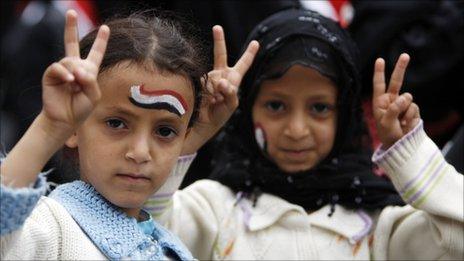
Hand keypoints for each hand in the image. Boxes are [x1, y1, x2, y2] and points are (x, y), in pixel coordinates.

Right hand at [41, 10, 108, 135]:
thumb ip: (90, 81)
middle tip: (70, 12)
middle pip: (71, 42)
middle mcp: (75, 67)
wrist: (65, 119)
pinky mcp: (51, 74)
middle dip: (70, 27)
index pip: (96, 53)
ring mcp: (62, 69)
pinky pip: (58, 67)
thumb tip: (78, 68)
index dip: (100, 41)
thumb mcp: (93, 95)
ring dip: (76, 72)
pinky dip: (65, 74)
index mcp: (88, 70)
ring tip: (76, 85)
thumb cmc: (81, 108)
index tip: (105, 28)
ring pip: (70, 60)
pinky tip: (69, 81)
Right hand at [182, 25, 258, 154]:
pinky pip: (205, 84)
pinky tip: (209, 101)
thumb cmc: (219, 116)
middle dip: (219, 41)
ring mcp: (208, 78)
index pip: (243, 64)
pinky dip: (209, 93)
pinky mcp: (198, 83)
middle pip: (220, 55)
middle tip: (217, 27)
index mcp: (233, 80)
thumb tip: (222, 81)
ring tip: (215, 101)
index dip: (249, 54)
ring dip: (216, 90)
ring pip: (214, 78)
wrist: (202, 124)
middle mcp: (220, 75)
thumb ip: (231, 93)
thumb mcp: (231, 106)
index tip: (256, 43)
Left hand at [372, 53, 420, 147]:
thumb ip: (394, 109)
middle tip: (405, 55)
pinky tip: (406, 124)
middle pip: (396, 81)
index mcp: (380, 102)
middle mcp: (391, 100)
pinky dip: (411, 117)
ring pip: (408, 99)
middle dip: (401, 68)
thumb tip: (405, 97)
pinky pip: (414, 108)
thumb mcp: (386, 123)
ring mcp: (402, 104)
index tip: (380, 60)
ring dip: (405, 111)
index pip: (379, 84)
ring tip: (400, 123)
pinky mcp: (412, 110)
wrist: (399, 145)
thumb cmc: (387, 134)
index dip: (379, 72)